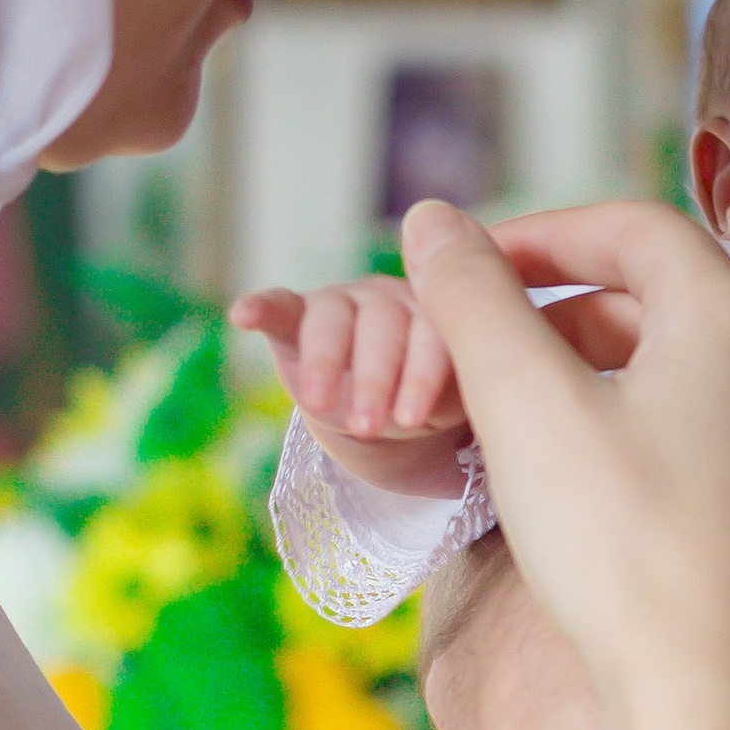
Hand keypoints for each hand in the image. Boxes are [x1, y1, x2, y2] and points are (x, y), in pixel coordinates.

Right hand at [229, 273, 468, 496]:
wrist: (397, 433)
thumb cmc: (443, 415)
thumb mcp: (468, 409)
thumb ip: (474, 383)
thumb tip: (486, 384)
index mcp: (452, 313)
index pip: (441, 331)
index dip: (425, 371)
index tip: (414, 418)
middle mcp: (400, 296)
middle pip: (386, 324)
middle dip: (375, 375)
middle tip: (370, 423)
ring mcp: (349, 304)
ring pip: (333, 320)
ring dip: (325, 360)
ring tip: (318, 404)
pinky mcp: (299, 319)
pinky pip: (281, 305)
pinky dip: (262, 308)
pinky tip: (243, 316)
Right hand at [400, 199, 729, 729]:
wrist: (715, 707)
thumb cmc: (626, 551)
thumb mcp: (526, 407)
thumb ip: (474, 300)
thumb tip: (432, 224)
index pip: (635, 228)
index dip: (543, 234)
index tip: (473, 268)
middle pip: (665, 300)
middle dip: (563, 310)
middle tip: (484, 350)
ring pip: (690, 375)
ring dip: (603, 375)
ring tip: (524, 420)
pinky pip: (716, 440)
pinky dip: (646, 433)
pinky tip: (590, 488)